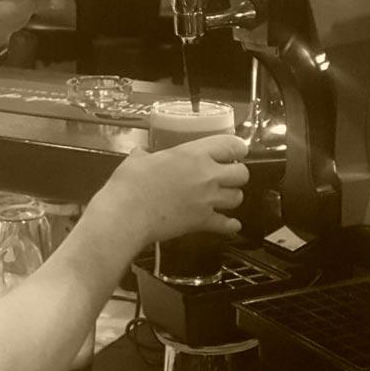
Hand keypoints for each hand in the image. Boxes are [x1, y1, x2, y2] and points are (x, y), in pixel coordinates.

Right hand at [88, 134, 248, 247]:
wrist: (127, 214)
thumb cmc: (130, 183)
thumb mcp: (137, 160)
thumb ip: (145, 155)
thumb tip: (141, 154)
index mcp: (194, 154)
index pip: (231, 145)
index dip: (238, 148)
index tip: (236, 151)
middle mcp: (207, 175)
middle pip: (242, 174)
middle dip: (236, 175)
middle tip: (226, 176)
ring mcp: (207, 200)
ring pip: (237, 198)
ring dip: (231, 197)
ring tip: (222, 197)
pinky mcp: (202, 222)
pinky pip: (226, 224)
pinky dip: (229, 225)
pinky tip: (230, 224)